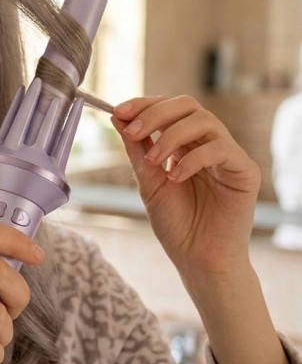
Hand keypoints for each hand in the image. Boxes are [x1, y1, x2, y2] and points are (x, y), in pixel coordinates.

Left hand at [111, 95, 260, 278]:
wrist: (196, 259)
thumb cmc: (175, 223)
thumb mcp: (147, 180)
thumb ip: (136, 148)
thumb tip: (118, 115)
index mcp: (185, 143)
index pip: (169, 108)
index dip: (144, 104)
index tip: (119, 110)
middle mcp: (208, 143)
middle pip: (187, 105)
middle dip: (156, 113)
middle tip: (133, 131)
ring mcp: (228, 155)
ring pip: (205, 121)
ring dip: (171, 136)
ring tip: (154, 160)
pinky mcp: (245, 171)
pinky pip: (221, 149)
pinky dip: (193, 159)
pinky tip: (175, 177)